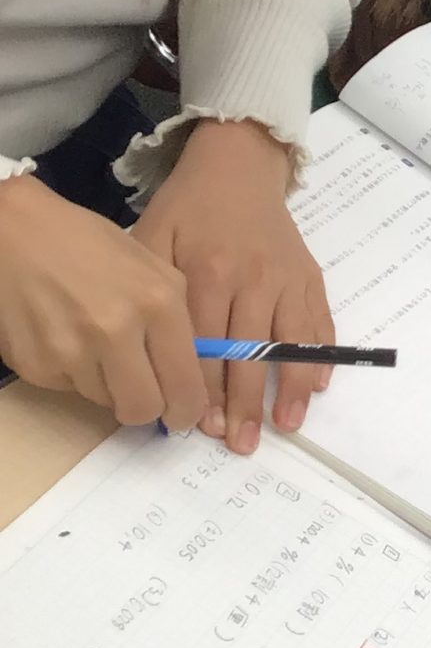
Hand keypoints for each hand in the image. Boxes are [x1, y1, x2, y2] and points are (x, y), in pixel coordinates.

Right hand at [0, 172, 204, 431]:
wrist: (19, 233)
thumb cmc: (95, 247)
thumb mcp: (156, 271)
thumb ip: (180, 323)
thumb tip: (194, 378)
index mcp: (159, 304)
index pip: (185, 385)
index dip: (187, 409)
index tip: (185, 414)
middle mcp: (116, 330)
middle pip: (143, 408)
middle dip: (148, 409)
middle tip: (146, 395)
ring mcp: (71, 351)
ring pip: (104, 401)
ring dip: (109, 384)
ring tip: (99, 344)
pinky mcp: (35, 365)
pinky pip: (69, 388)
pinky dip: (74, 374)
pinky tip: (68, 337)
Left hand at [131, 120, 330, 452]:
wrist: (236, 167)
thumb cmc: (185, 209)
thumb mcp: (149, 242)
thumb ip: (152, 296)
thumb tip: (147, 358)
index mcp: (207, 274)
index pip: (206, 347)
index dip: (204, 391)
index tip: (202, 427)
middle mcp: (252, 280)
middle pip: (250, 354)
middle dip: (247, 404)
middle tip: (242, 444)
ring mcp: (285, 279)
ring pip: (292, 343)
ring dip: (292, 387)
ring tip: (288, 425)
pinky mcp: (309, 275)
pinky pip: (320, 320)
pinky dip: (321, 354)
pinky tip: (318, 385)